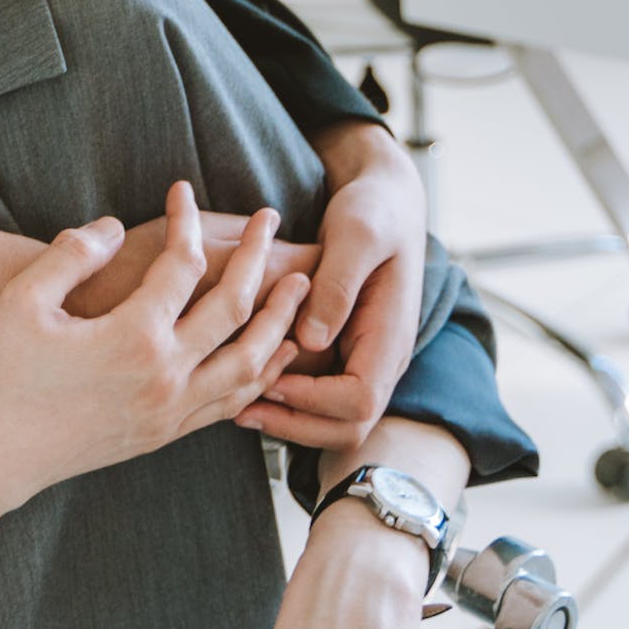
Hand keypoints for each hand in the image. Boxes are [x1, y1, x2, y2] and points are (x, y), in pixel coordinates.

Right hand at [0, 187, 311, 523]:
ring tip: (298, 289)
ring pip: (251, 363)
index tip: (181, 189)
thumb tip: (113, 227)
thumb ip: (72, 254)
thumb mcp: (23, 300)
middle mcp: (166, 375)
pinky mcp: (169, 434)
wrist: (0, 456)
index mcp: (133, 337)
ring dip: (279, 321)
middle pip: (235, 308)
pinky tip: (271, 355)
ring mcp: (173, 410)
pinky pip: (234, 402)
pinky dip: (262, 375)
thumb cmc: (5, 374)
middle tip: (271, 220)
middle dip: (258, 257)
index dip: (186, 220)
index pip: (182, 264)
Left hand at [238, 130, 425, 449]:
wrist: (389, 200)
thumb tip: (311, 341)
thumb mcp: (357, 235)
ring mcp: (365, 359)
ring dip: (290, 420)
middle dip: (296, 425)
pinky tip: (246, 385)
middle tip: (242, 410)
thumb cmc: (373, 210)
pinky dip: (289, 401)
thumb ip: (338, 284)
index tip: (269, 381)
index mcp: (390, 336)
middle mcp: (382, 358)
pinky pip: (322, 398)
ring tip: (237, 407)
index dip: (313, 401)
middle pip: (349, 427)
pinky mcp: (346, 353)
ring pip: (335, 422)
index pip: (361, 401)